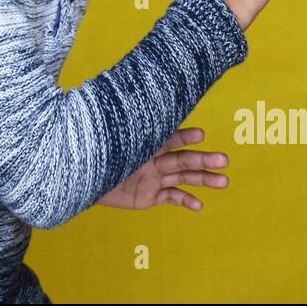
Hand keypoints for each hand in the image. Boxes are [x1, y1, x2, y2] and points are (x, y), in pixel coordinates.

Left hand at [95, 126, 228, 210]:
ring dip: (204, 179)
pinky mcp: (150, 195)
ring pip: (183, 177)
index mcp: (144, 143)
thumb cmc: (92, 155)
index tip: (200, 134)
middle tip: (224, 160)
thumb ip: (112, 129)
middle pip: (182, 158)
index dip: (183, 136)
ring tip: (224, 182)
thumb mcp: (104, 143)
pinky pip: (172, 197)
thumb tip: (101, 100)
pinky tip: (199, 205)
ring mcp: (154, 177)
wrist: (83, 182)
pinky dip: (186, 201)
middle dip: (203, 159)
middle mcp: (153, 158)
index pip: (168, 137)